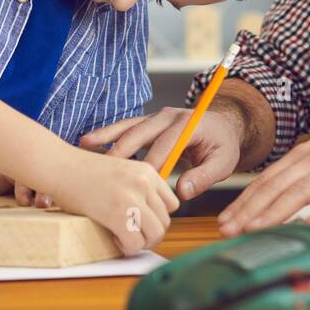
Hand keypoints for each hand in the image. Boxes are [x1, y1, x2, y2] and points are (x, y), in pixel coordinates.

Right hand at [0, 148, 179, 254]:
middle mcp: (144, 183)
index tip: (141, 223)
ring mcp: (132, 197)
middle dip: (150, 235)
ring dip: (141, 244)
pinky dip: (127, 248)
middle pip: (165, 222)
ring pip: (155, 234)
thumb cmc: (81, 171)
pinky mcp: (118, 212)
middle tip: (132, 237)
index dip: (157, 218)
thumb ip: (136, 187)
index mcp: (147, 171)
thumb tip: (145, 215)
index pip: (171, 204)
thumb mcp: (119, 171)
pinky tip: (114, 240)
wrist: (59, 165)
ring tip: (123, 240)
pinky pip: (135, 242)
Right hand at [80, 107, 244, 200]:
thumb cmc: (223, 146)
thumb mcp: (222, 163)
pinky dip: (107, 134)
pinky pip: (125, 127)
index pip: (166, 145)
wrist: (223, 125)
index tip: (139, 187)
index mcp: (188, 124)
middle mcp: (169, 116)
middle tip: (105, 170)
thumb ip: (204, 177)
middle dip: (122, 151)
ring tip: (86, 146)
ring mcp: (156, 117)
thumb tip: (182, 193)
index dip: (152, 165)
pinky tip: (89, 141)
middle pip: (141, 132)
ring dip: (107, 137)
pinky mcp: (147, 123)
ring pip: (128, 127)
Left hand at [218, 106, 309, 235]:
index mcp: (306, 154)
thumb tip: (282, 199)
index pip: (268, 180)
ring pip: (302, 191)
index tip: (225, 220)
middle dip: (249, 210)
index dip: (244, 201)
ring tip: (255, 229)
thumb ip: (306, 175)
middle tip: (228, 230)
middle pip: (277, 186)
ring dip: (275, 211)